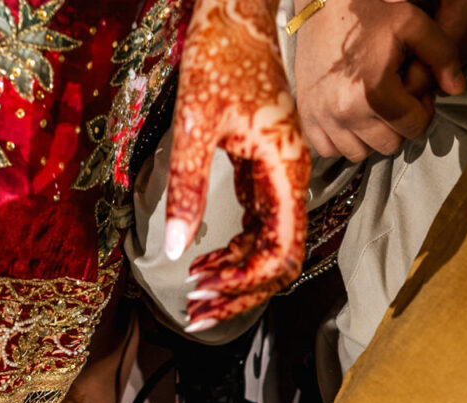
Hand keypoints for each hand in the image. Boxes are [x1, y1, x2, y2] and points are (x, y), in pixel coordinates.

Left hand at [165, 0, 312, 331]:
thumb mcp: (194, 123)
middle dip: (239, 290)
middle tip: (194, 309)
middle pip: (277, 259)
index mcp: (286, 170)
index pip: (282, 254)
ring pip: (267, 244)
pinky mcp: (261, 169)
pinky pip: (257, 222)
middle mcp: (290, 178)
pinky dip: (233, 246)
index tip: (206, 297)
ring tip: (194, 288)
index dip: (247, 286)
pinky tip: (202, 257)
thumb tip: (176, 249)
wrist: (233, 11)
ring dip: (234, 272)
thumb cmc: (219, 55)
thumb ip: (187, 187)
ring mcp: (277, 175)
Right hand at [294, 0, 466, 158]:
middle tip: (395, 96)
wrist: (323, 5)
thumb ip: (442, 55)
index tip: (415, 90)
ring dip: (370, 136)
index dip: (423, 110)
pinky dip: (341, 139)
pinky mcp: (306, 117)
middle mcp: (345, 112)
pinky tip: (349, 115)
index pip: (414, 127)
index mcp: (374, 91)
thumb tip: (458, 90)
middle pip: (388, 145)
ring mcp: (322, 117)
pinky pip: (329, 150)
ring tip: (372, 106)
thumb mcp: (413, 23)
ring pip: (359, 153)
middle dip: (398, 124)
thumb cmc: (371, 10)